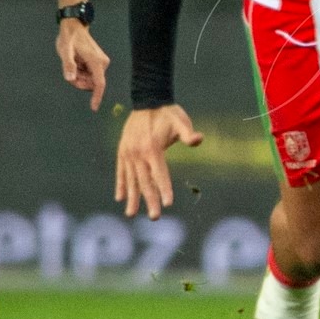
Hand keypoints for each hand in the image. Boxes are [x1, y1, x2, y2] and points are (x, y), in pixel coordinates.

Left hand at [56, 20, 109, 111]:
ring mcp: (101, 63)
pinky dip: (81, 73)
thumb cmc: (69, 38)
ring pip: (90, 80)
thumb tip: (70, 78)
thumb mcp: (65, 51)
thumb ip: (68, 65)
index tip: (93, 108)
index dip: (97, 97)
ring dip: (79, 77)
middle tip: (69, 72)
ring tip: (72, 64)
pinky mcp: (98, 63)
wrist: (74, 27)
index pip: (99, 83)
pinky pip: (89, 75)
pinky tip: (76, 63)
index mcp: (96, 61)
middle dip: (80, 82)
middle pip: (92, 83)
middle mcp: (102, 63)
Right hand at [116, 104, 202, 218]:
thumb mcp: (180, 121)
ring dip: (132, 198)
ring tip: (131, 214)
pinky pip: (121, 171)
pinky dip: (121, 184)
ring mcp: (128, 153)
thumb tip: (199, 139)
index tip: (167, 204)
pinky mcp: (123, 151)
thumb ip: (188, 133)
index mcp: (152, 148)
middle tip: (155, 218)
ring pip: (131, 180)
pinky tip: (120, 197)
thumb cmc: (168, 113)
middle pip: (145, 181)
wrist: (147, 100)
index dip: (164, 189)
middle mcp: (138, 153)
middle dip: (150, 200)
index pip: (160, 173)